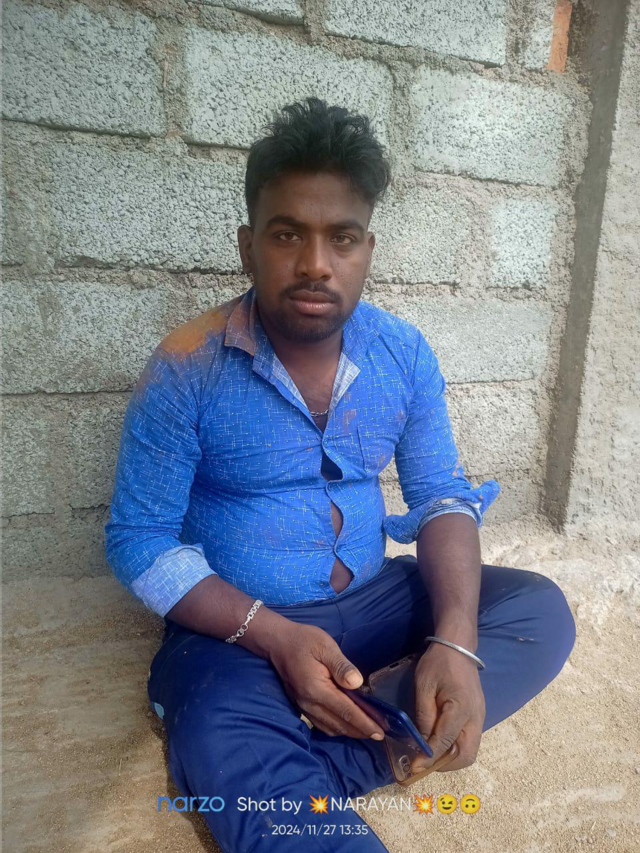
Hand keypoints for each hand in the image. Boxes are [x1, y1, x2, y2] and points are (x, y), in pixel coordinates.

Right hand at [268, 621, 385, 740]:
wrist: (277, 642)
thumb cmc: (303, 640)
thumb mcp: (325, 646)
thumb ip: (341, 666)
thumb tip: (357, 683)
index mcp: (317, 689)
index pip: (346, 711)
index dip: (364, 723)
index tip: (380, 732)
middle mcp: (309, 703)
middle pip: (339, 724)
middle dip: (361, 731)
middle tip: (380, 734)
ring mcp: (303, 706)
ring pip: (330, 728)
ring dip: (349, 732)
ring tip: (367, 731)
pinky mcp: (301, 706)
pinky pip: (321, 724)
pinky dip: (336, 728)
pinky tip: (346, 725)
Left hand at [411, 642, 485, 772]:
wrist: (458, 647)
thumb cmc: (438, 663)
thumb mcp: (424, 686)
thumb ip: (424, 715)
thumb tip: (422, 741)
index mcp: (461, 709)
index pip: (445, 742)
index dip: (429, 757)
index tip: (415, 767)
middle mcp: (475, 718)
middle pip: (466, 755)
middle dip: (445, 765)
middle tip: (424, 762)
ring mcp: (480, 718)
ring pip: (470, 751)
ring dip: (452, 759)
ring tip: (431, 755)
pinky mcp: (478, 716)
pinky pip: (470, 741)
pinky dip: (456, 748)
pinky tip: (440, 743)